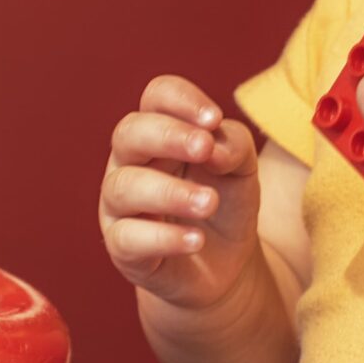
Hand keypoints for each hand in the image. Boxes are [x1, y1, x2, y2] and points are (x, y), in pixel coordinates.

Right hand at [100, 76, 263, 308]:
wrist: (224, 265)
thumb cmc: (225, 204)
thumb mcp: (243, 169)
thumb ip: (233, 145)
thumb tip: (211, 146)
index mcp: (160, 132)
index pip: (156, 96)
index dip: (181, 100)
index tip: (214, 119)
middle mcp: (130, 162)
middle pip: (129, 133)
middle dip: (168, 135)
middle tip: (204, 148)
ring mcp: (120, 206)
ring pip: (125, 187)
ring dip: (170, 191)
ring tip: (209, 202)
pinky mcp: (123, 248)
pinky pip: (129, 238)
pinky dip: (164, 238)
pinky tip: (196, 239)